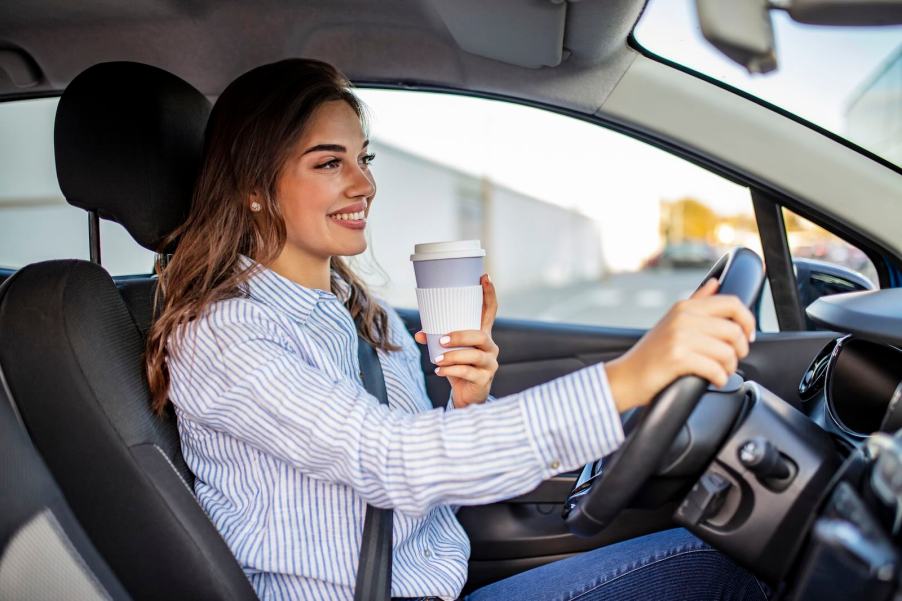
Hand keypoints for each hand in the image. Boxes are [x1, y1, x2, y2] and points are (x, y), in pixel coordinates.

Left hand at [414, 273, 499, 407]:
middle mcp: (490, 347)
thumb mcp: (448, 352)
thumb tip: (419, 334)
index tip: (484, 277)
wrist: (467, 398)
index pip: (490, 311)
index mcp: (483, 335)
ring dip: (453, 356)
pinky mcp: (485, 379)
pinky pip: (468, 373)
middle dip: (460, 336)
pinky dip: (451, 371)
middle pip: (480, 336)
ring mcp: (490, 364)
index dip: (489, 294)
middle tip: (441, 339)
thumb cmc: (459, 369)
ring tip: (437, 358)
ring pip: (474, 356)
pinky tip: (439, 371)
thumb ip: (435, 340)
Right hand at [605, 278, 755, 412]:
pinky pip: (715, 369)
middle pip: (734, 330)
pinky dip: (719, 379)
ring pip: (727, 352)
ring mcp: (679, 337)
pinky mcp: (677, 358)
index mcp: (685, 307)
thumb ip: (697, 302)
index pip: (732, 303)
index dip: (748, 321)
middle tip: (730, 361)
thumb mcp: (672, 321)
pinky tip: (712, 381)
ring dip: (729, 368)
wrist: (626, 377)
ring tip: (720, 372)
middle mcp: (683, 318)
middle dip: (739, 350)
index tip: (747, 336)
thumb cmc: (651, 353)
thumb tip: (715, 283)